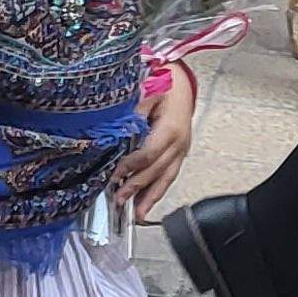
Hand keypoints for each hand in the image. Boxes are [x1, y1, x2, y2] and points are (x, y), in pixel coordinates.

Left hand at [112, 66, 198, 216]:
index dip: (132, 165)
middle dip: (137, 186)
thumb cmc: (165, 83)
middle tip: (119, 199)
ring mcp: (181, 150)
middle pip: (157, 170)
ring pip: (166, 178)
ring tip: (136, 214)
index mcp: (171, 128)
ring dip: (149, 196)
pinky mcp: (179, 154)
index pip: (149, 153)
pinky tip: (146, 206)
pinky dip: (157, 192)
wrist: (182, 82)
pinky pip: (169, 176)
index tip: (115, 173)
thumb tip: (121, 128)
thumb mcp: (149, 89)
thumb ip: (136, 109)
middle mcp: (180, 143)